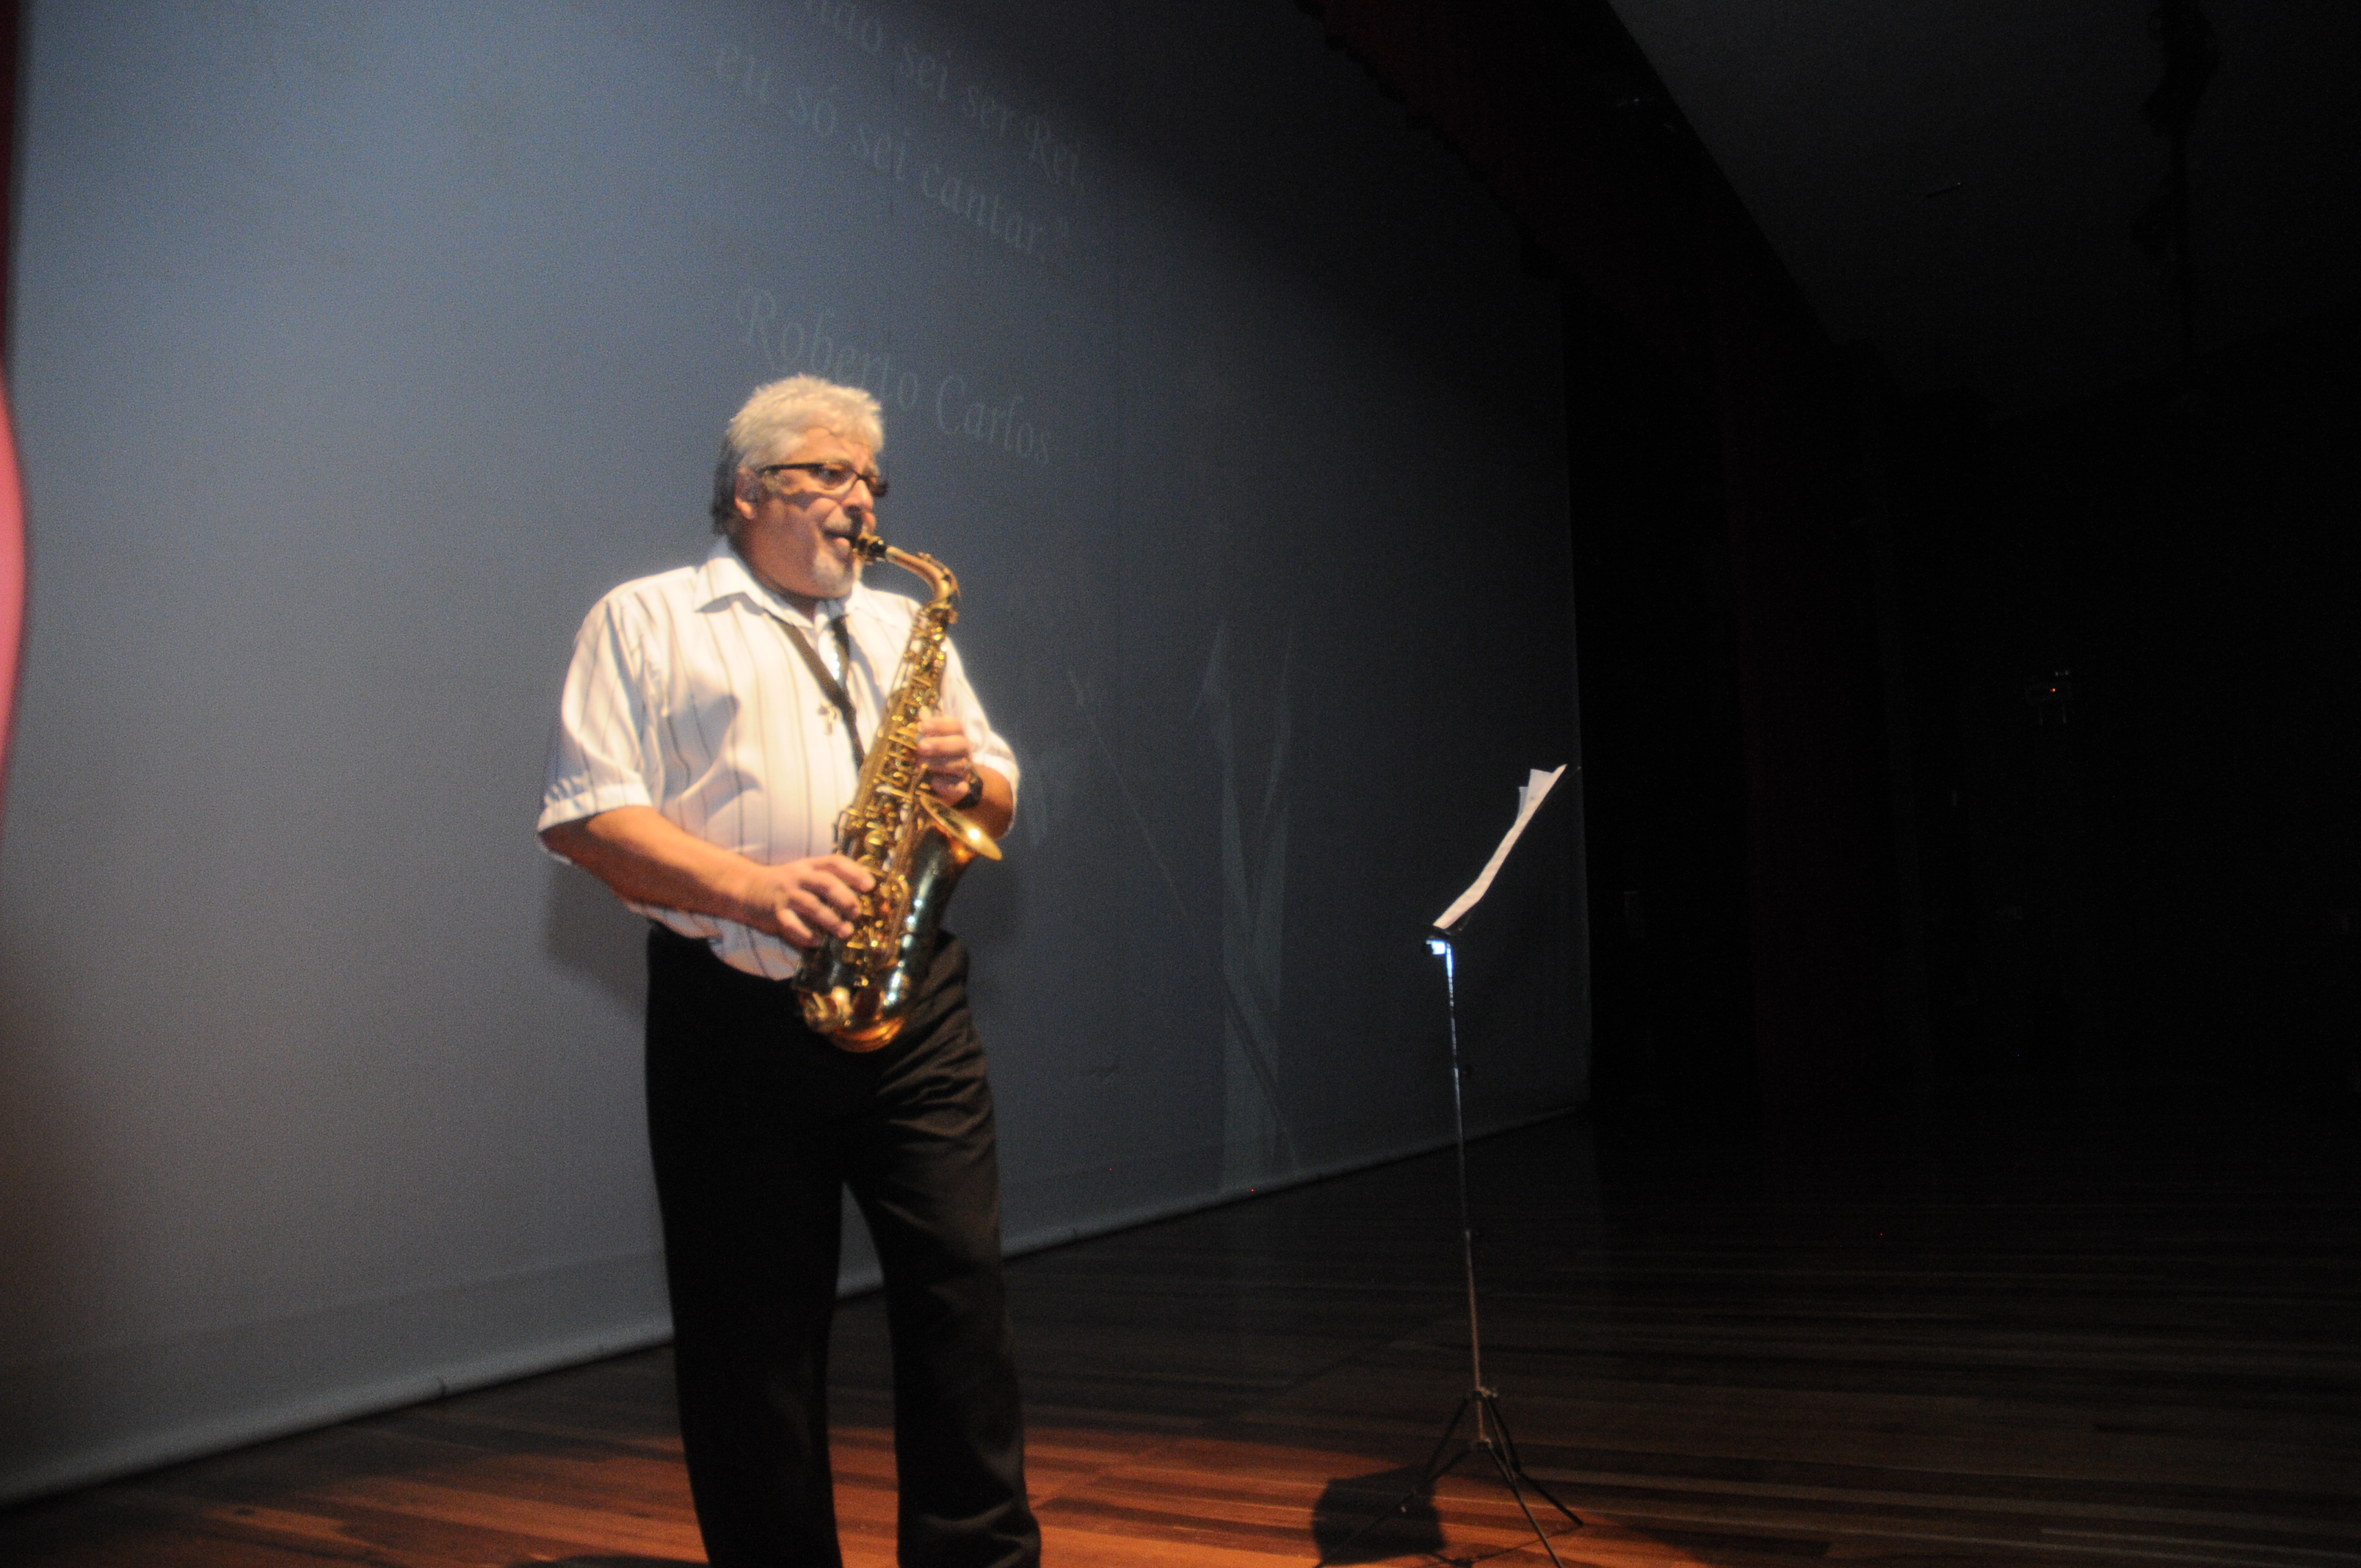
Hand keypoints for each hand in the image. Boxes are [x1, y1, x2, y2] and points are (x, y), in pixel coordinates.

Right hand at [738, 854, 876, 948]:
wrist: (746, 887)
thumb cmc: (784, 883)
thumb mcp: (804, 873)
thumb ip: (826, 880)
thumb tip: (859, 899)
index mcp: (809, 865)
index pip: (835, 862)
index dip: (855, 872)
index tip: (870, 886)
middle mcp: (798, 876)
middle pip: (826, 883)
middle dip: (845, 898)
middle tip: (857, 912)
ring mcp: (786, 894)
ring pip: (812, 905)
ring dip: (831, 920)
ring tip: (846, 932)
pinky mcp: (775, 913)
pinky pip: (792, 925)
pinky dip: (806, 935)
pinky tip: (817, 942)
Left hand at [913, 714, 979, 803]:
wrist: (951, 784)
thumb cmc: (937, 757)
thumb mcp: (931, 741)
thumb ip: (927, 728)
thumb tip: (922, 711)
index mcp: (958, 737)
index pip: (957, 725)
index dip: (941, 724)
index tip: (922, 726)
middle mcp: (965, 753)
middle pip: (961, 744)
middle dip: (940, 744)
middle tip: (921, 746)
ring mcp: (965, 771)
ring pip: (960, 765)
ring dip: (939, 764)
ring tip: (921, 764)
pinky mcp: (961, 789)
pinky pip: (960, 788)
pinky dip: (946, 786)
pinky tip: (934, 782)